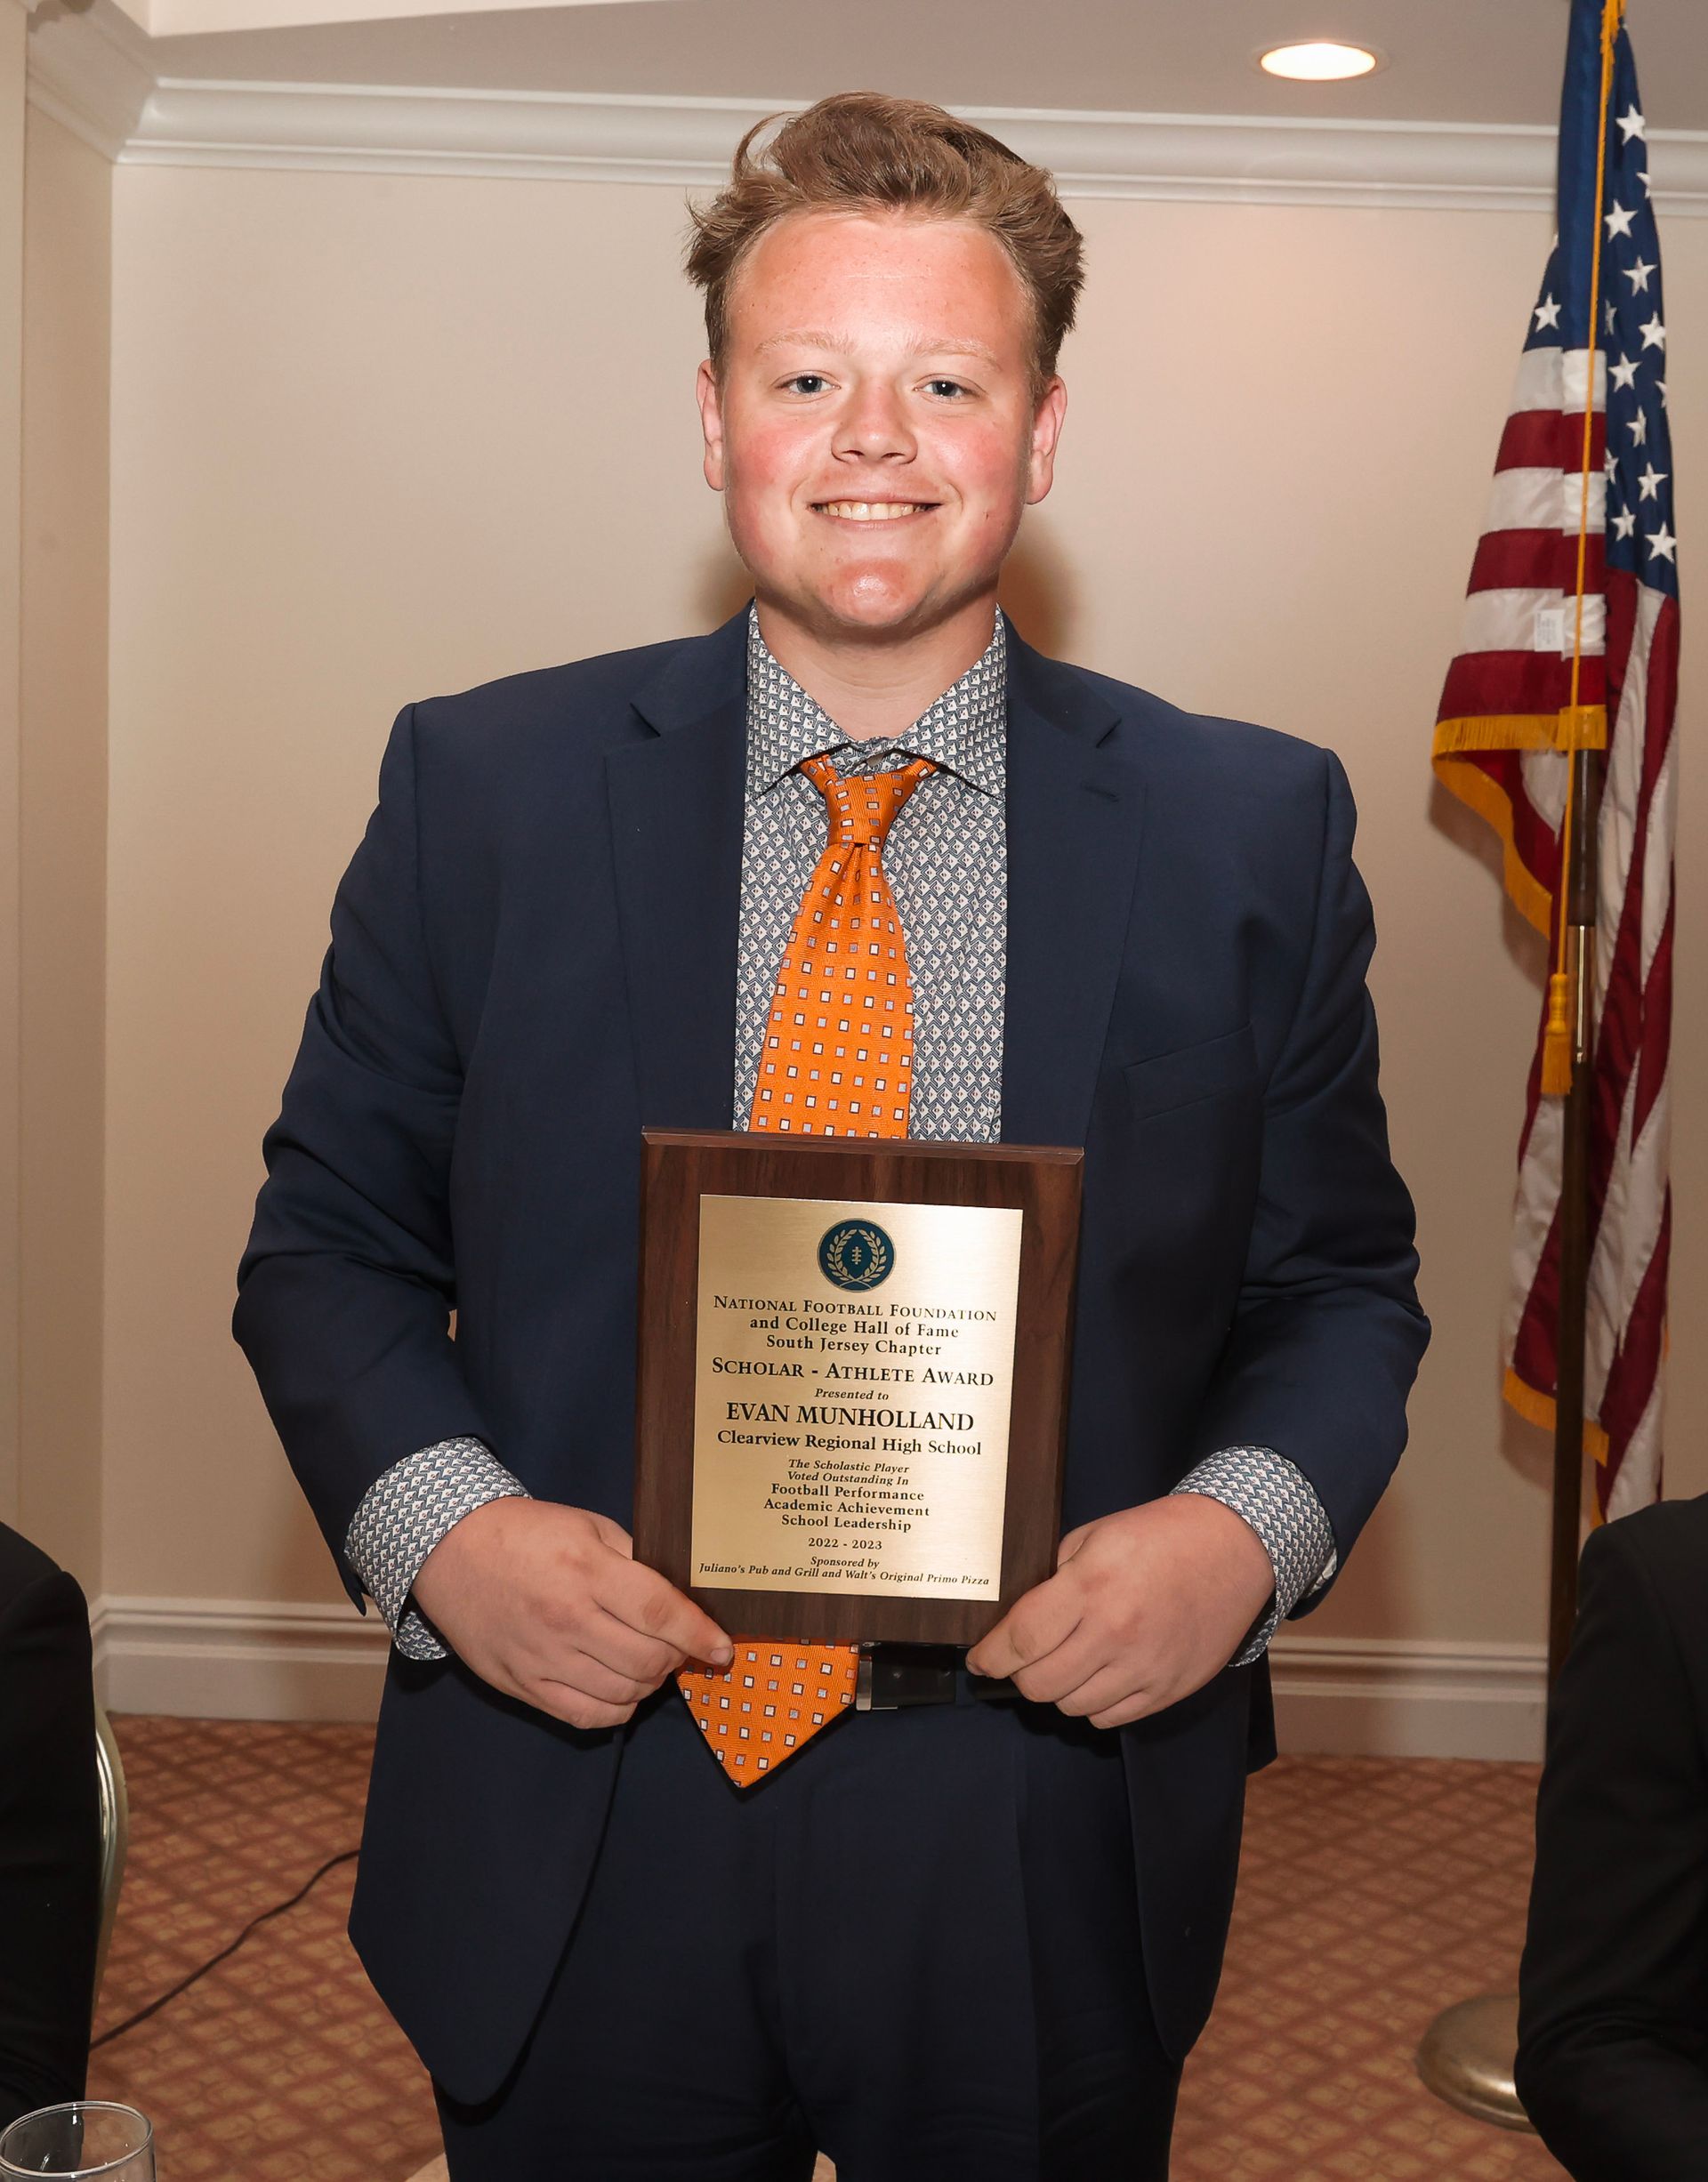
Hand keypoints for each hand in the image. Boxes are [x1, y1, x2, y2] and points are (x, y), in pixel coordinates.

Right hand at [409, 1498, 732, 1730]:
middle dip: (676, 1658)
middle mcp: (567, 1620)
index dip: (699, 1634)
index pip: (659, 1612)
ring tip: (648, 1662)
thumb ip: (634, 1560)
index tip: (723, 1648)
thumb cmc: (527, 1534)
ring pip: (623, 1694)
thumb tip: (680, 1596)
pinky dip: (617, 1708)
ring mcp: (543, 1658)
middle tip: (676, 1645)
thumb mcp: (588, 1527)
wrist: (451, 1551)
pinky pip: (587, 1717)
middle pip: (647, 1661)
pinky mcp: (523, 1686)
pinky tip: (620, 1688)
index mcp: (586, 1571)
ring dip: (650, 1683)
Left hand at [965, 1494, 1275, 1728]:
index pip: (1021, 1640)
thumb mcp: (1095, 1536)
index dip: (990, 1657)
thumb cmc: (1161, 1536)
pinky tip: (1099, 1675)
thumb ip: (1054, 1577)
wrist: (1234, 1548)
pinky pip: (1110, 1718)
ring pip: (1072, 1707)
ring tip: (1067, 1662)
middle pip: (1040, 1685)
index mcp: (1090, 1587)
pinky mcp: (1168, 1689)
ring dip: (1059, 1689)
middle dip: (1020, 1675)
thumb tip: (1018, 1615)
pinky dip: (1094, 1703)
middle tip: (1023, 1660)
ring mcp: (1144, 1667)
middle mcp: (1115, 1633)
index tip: (980, 1660)